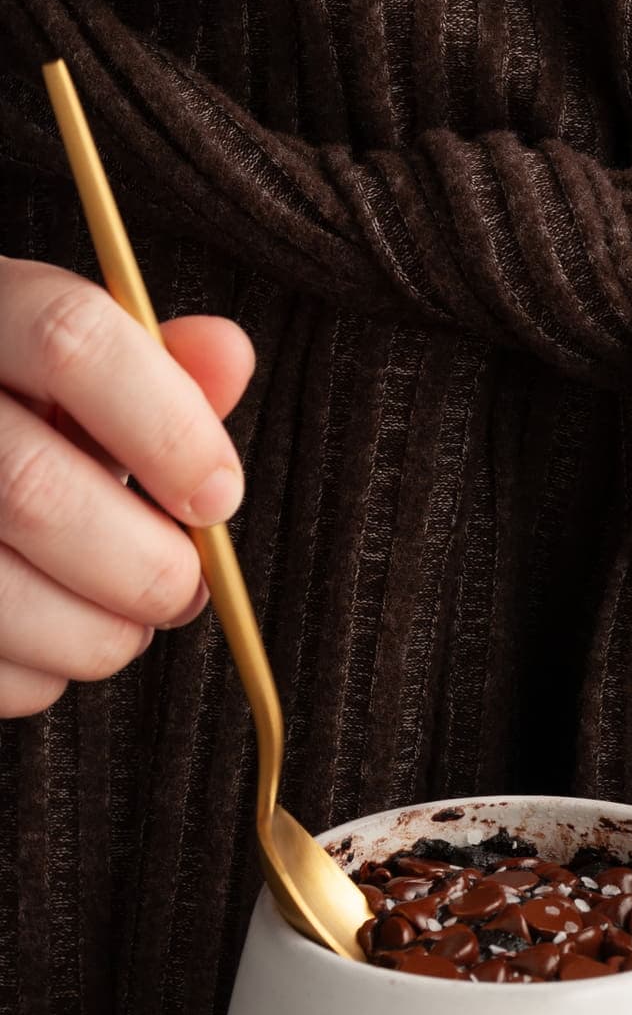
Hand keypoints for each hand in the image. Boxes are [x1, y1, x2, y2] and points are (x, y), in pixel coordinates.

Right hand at [0, 257, 254, 716]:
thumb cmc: (8, 417)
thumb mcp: (66, 371)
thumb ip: (156, 368)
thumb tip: (226, 354)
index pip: (71, 341)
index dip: (168, 430)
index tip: (217, 495)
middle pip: (33, 490)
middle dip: (144, 565)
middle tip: (183, 587)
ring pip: (1, 595)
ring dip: (100, 634)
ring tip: (123, 619)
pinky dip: (41, 672)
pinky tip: (49, 637)